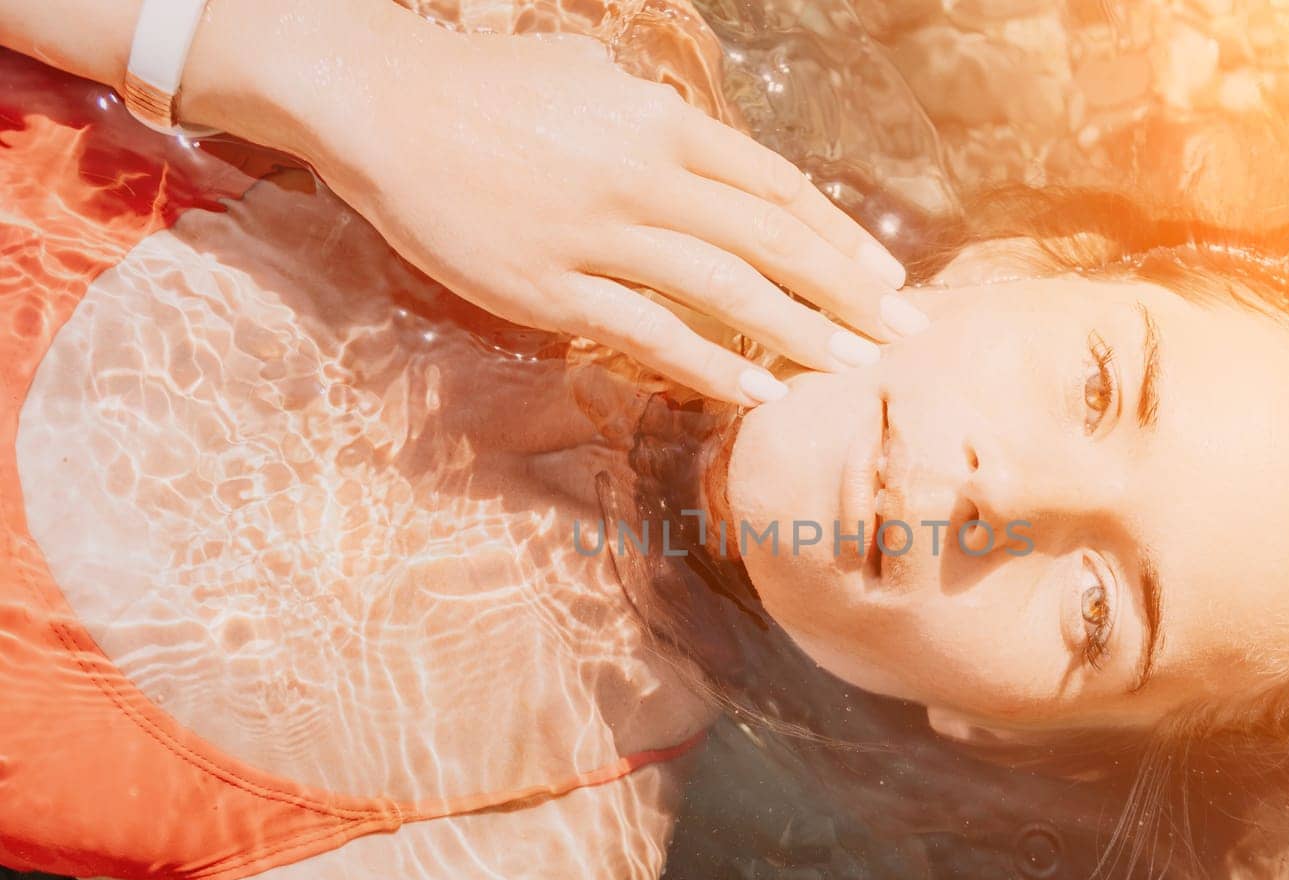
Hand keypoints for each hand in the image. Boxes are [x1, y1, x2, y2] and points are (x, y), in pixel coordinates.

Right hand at [186, 1, 925, 404]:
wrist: (381, 102)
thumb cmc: (488, 85)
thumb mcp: (591, 76)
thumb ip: (659, 119)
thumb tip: (712, 157)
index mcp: (661, 123)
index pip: (777, 188)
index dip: (839, 237)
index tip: (887, 277)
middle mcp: (644, 177)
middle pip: (771, 242)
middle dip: (848, 295)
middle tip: (906, 336)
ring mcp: (598, 235)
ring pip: (725, 293)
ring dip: (800, 335)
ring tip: (854, 372)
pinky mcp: (550, 287)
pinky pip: (650, 335)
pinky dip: (711, 366)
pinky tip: (758, 394)